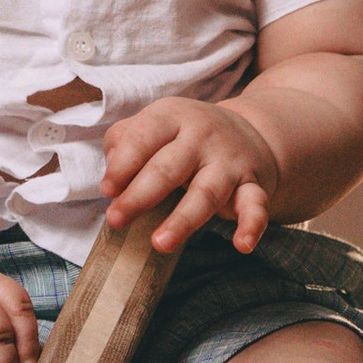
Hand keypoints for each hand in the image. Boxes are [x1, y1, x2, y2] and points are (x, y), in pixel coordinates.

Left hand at [101, 98, 282, 254]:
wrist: (249, 132)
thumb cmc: (184, 136)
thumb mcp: (154, 124)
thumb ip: (125, 140)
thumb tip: (112, 173)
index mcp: (172, 116)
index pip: (143, 138)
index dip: (123, 165)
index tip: (107, 190)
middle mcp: (202, 136)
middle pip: (168, 168)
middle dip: (140, 196)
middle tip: (116, 220)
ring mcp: (228, 161)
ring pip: (205, 192)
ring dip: (183, 220)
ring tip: (160, 243)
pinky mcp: (253, 185)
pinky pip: (255, 205)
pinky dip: (252, 225)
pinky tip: (242, 245)